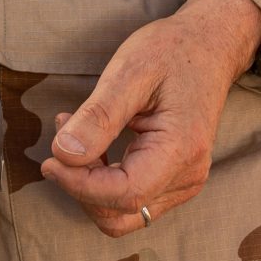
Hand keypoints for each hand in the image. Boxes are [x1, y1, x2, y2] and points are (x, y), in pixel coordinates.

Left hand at [41, 0, 260, 237]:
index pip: (124, 193)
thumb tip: (64, 154)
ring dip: (90, 187)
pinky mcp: (174, 180)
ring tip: (76, 137)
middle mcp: (187, 177)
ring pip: (124, 213)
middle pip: (120, 214)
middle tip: (62, 141)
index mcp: (181, 150)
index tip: (51, 159)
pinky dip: (104, 183)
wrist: (209, 46)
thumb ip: (98, 116)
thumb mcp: (130, 71)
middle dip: (81, 188)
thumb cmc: (173, 52)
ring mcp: (184, 182)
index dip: (79, 185)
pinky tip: (94, 147)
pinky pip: (132, 199)